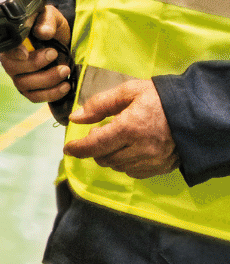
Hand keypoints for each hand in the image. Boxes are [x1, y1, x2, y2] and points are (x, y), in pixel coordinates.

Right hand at [0, 5, 71, 105]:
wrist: (62, 40)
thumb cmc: (51, 26)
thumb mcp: (50, 16)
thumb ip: (46, 20)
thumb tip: (43, 32)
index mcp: (10, 41)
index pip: (3, 49)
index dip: (12, 53)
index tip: (25, 53)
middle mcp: (10, 61)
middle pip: (12, 69)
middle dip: (35, 64)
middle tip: (55, 54)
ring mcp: (19, 76)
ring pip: (24, 85)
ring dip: (47, 79)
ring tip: (65, 69)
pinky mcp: (30, 90)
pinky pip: (34, 97)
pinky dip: (51, 94)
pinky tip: (65, 85)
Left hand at [63, 79, 177, 178]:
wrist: (194, 110)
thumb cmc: (159, 97)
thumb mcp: (128, 91)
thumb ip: (100, 104)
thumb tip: (76, 118)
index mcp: (130, 128)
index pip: (95, 145)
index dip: (78, 149)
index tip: (68, 149)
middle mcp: (141, 148)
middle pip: (104, 158)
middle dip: (95, 148)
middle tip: (99, 134)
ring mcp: (153, 160)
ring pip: (118, 166)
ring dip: (110, 156)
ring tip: (116, 139)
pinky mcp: (162, 167)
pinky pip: (135, 172)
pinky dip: (126, 164)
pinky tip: (129, 150)